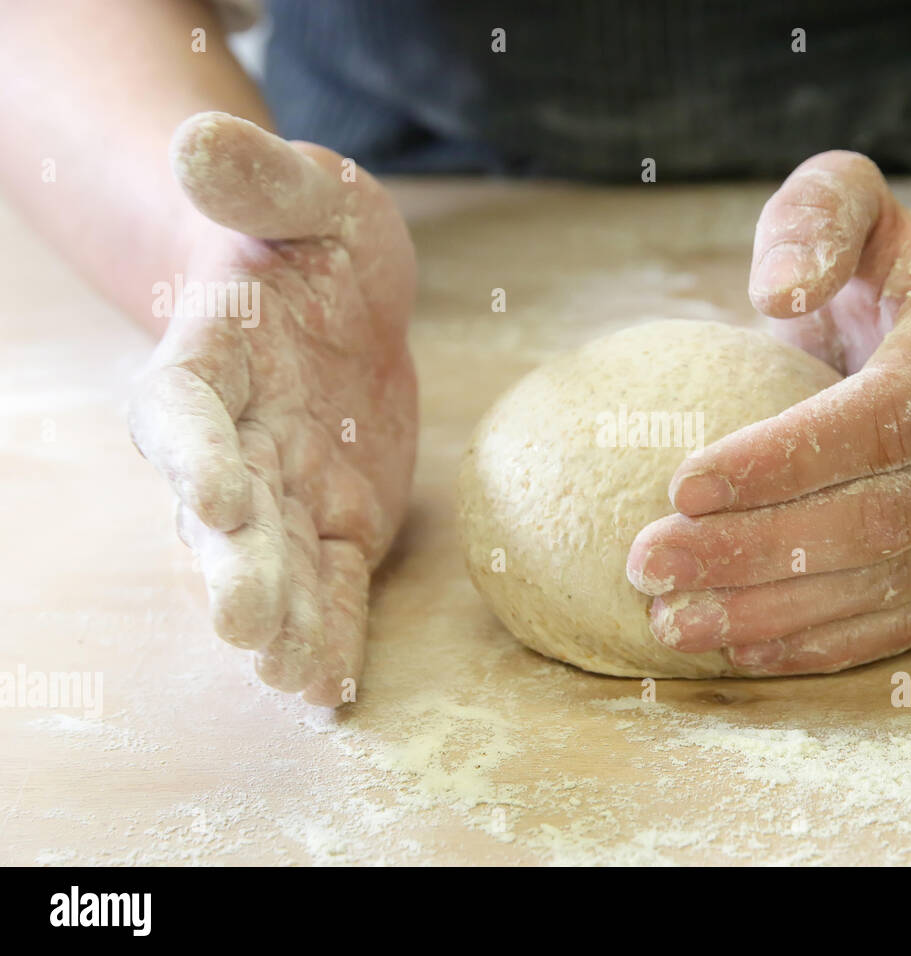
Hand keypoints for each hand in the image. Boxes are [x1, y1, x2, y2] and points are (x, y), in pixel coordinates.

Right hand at [129, 112, 417, 705]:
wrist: (343, 299)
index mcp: (210, 361)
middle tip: (244, 625)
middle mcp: (234, 441)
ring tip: (289, 676)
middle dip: (232, 565)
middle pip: (220, 512)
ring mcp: (285, 492)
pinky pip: (332, 585)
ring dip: (280, 619)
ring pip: (274, 565)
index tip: (212, 490)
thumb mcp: (307, 193)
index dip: (191, 452)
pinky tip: (331, 691)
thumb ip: (258, 177)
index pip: (184, 410)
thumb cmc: (314, 242)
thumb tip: (196, 140)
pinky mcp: (339, 523)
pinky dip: (331, 633)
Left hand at [626, 151, 910, 674]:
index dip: (778, 462)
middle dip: (754, 552)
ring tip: (670, 622)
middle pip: (881, 518)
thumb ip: (811, 219)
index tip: (676, 488)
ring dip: (773, 613)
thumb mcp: (845, 201)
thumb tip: (778, 292)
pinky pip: (906, 620)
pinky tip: (741, 649)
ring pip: (890, 584)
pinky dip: (821, 644)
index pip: (879, 418)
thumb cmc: (877, 268)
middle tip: (647, 567)